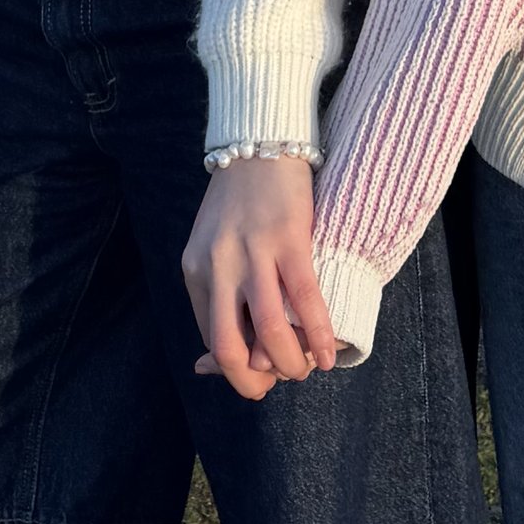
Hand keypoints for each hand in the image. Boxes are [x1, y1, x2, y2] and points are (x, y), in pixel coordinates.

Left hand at [182, 157, 336, 400]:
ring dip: (289, 364)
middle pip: (229, 349)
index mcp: (195, 270)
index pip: (212, 341)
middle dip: (254, 382)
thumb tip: (203, 368)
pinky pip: (306, 300)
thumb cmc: (238, 202)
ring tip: (305, 369)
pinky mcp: (290, 239)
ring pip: (270, 331)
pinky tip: (328, 355)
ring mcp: (254, 252)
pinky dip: (319, 336)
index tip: (260, 373)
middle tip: (277, 383)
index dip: (238, 369)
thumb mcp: (210, 251)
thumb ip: (213, 302)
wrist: (260, 140)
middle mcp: (218, 265)